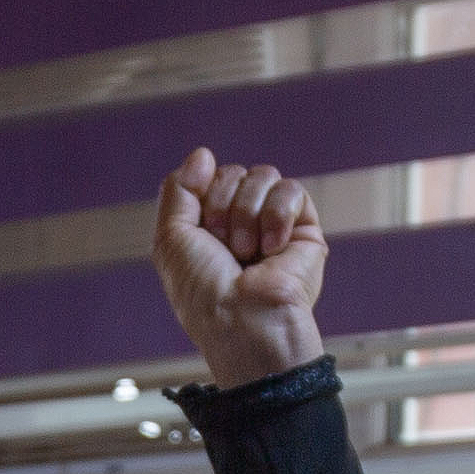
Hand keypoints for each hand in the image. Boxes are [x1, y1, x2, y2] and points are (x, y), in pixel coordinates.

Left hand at [148, 150, 327, 387]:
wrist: (243, 319)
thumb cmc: (205, 292)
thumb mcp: (170, 238)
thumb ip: (178, 190)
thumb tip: (203, 153)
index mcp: (208, 227)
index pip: (206, 177)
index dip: (201, 194)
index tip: (203, 232)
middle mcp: (240, 223)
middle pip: (233, 173)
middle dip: (222, 205)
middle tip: (226, 247)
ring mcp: (273, 225)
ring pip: (262, 176)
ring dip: (248, 214)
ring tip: (249, 252)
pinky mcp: (304, 230)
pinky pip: (291, 190)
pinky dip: (277, 215)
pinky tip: (273, 247)